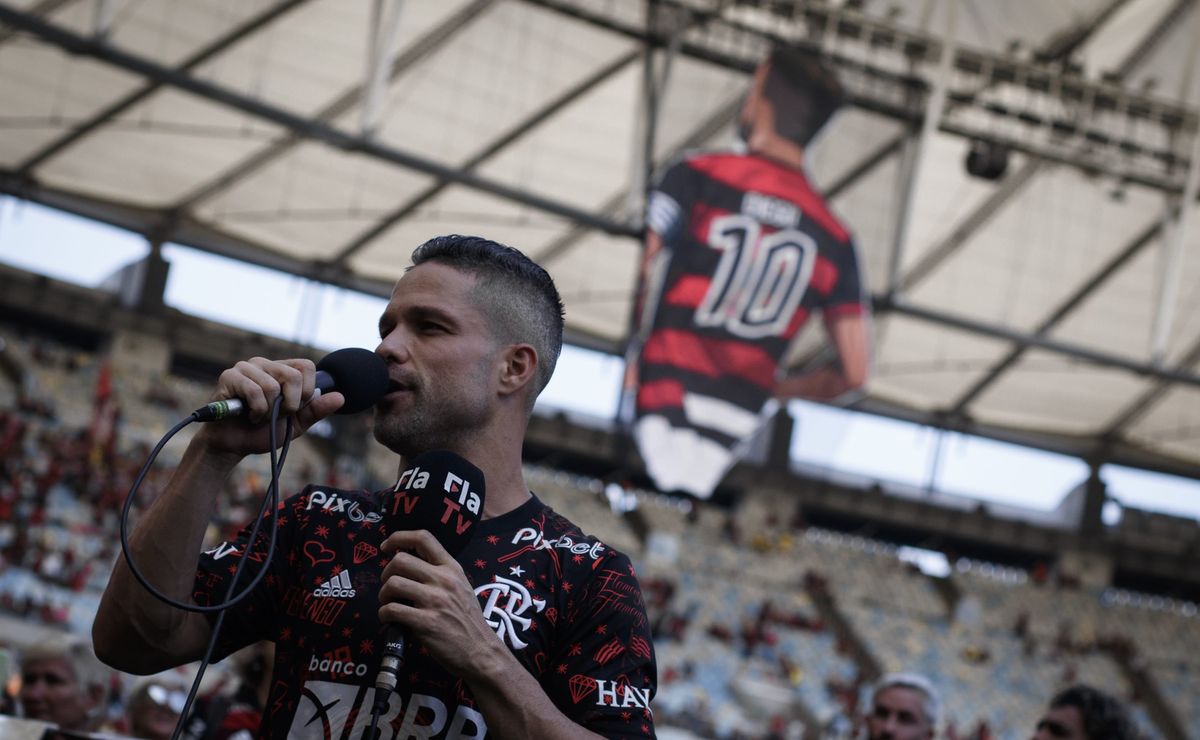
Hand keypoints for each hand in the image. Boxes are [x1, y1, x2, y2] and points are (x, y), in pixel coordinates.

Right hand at [195, 357, 344, 458]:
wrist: (233, 446)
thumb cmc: (262, 432)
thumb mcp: (295, 423)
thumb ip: (316, 410)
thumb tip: (341, 397)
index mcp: (281, 370)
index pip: (307, 366)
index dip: (307, 392)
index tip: (294, 409)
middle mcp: (264, 364)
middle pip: (294, 376)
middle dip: (289, 405)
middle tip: (274, 415)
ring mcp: (245, 368)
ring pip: (273, 387)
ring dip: (268, 412)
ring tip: (258, 416)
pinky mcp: (229, 376)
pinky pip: (255, 392)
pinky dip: (256, 412)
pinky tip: (248, 416)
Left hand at [378, 530, 505, 679]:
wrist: (480, 651)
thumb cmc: (468, 620)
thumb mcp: (460, 587)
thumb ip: (440, 574)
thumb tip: (409, 566)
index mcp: (452, 568)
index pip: (423, 538)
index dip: (399, 537)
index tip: (386, 547)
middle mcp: (443, 580)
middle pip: (400, 560)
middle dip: (386, 574)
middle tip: (389, 588)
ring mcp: (435, 601)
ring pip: (393, 584)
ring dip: (384, 595)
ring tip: (389, 604)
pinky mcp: (425, 623)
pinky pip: (392, 610)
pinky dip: (384, 614)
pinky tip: (390, 620)